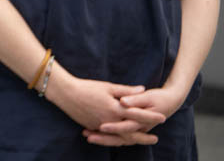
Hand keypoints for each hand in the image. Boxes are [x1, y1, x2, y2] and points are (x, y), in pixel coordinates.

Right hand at [46, 66, 164, 137]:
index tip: (163, 118)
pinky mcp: (93, 128)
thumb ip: (126, 91)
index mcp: (115, 109)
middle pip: (132, 132)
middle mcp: (110, 120)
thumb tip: (142, 90)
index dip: (151, 116)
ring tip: (141, 141)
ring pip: (120, 138)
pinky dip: (118, 139)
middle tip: (155, 138)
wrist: (65, 93)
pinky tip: (122, 139)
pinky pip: (109, 137)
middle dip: (144, 136)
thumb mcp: (107, 86)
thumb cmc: (87, 87)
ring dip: (132, 140)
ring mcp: (101, 126)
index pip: (138, 114)